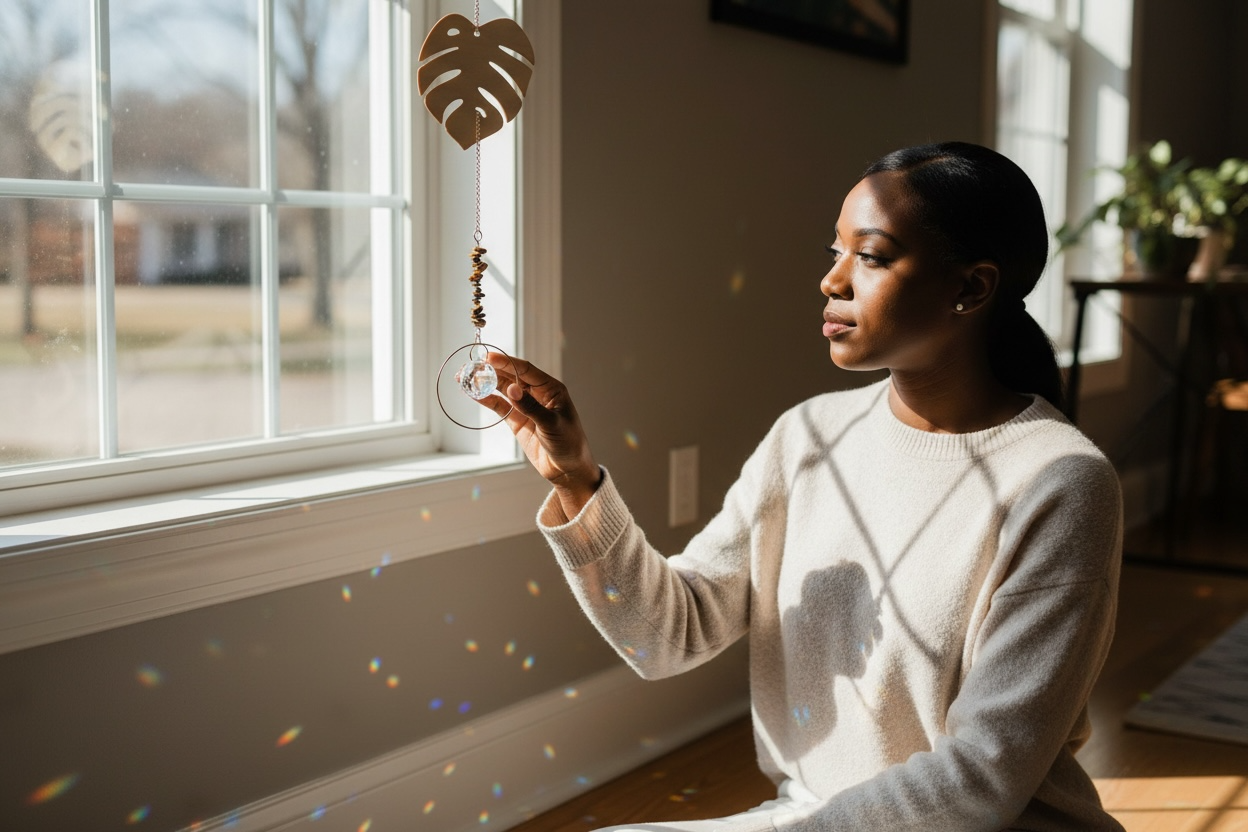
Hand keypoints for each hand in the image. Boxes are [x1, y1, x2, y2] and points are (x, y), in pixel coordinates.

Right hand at [476, 353, 601, 517]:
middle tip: (471, 367)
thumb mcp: (551, 424)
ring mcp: (525, 406)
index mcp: (551, 389)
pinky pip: (500, 406)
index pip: (525, 370)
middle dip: (491, 371)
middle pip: (511, 376)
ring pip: (503, 390)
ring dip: (485, 383)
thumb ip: (530, 407)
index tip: (488, 358)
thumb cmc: (568, 444)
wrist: (567, 470)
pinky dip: (487, 400)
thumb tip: (511, 388)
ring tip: (465, 378)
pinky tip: (473, 394)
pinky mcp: (517, 420)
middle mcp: (537, 394)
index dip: (506, 363)